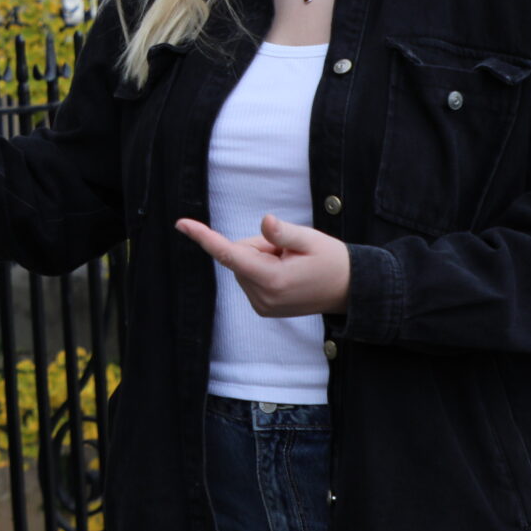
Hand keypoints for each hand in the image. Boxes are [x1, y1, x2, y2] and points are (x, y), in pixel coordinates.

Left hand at [173, 214, 350, 317]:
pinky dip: (263, 270)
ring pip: (244, 266)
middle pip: (239, 255)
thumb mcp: (310, 239)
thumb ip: (283, 232)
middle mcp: (262, 298)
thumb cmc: (331, 260)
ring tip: (292, 264)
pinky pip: (250, 277)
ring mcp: (262, 306)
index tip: (181, 223)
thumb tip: (265, 222)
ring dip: (262, 258)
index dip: (204, 237)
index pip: (229, 254)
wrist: (350, 290)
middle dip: (259, 246)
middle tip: (290, 251)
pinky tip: (288, 274)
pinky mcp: (263, 308)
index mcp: (272, 281)